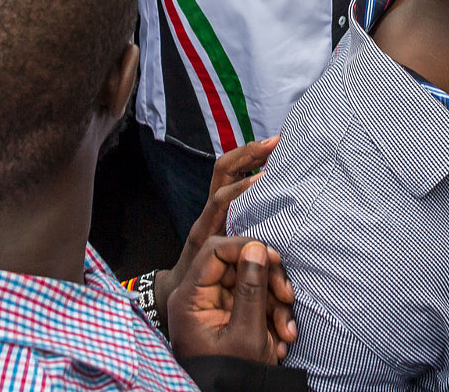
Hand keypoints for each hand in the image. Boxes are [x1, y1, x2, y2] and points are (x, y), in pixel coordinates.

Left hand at [158, 136, 282, 314]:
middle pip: (222, 173)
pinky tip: (270, 167)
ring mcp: (211, 216)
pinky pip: (234, 185)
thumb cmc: (196, 306)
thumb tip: (264, 256)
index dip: (243, 188)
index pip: (220, 200)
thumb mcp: (219, 298)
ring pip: (228, 174)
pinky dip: (251, 171)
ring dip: (250, 158)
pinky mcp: (220, 220)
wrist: (173, 306)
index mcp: (203, 235)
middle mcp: (206, 219)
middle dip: (248, 155)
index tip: (267, 178)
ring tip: (275, 146)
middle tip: (275, 143)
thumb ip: (245, 283)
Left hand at [167, 237, 294, 363]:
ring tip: (286, 332)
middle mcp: (200, 298)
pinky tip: (282, 339)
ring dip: (276, 303)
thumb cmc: (231, 375)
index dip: (246, 247)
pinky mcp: (232, 317)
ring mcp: (217, 307)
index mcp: (190, 298)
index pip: (214, 250)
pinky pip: (256, 302)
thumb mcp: (246, 333)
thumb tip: (256, 248)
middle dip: (268, 280)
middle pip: (238, 264)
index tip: (273, 258)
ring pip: (252, 283)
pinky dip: (273, 316)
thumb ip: (251, 288)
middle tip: (287, 297)